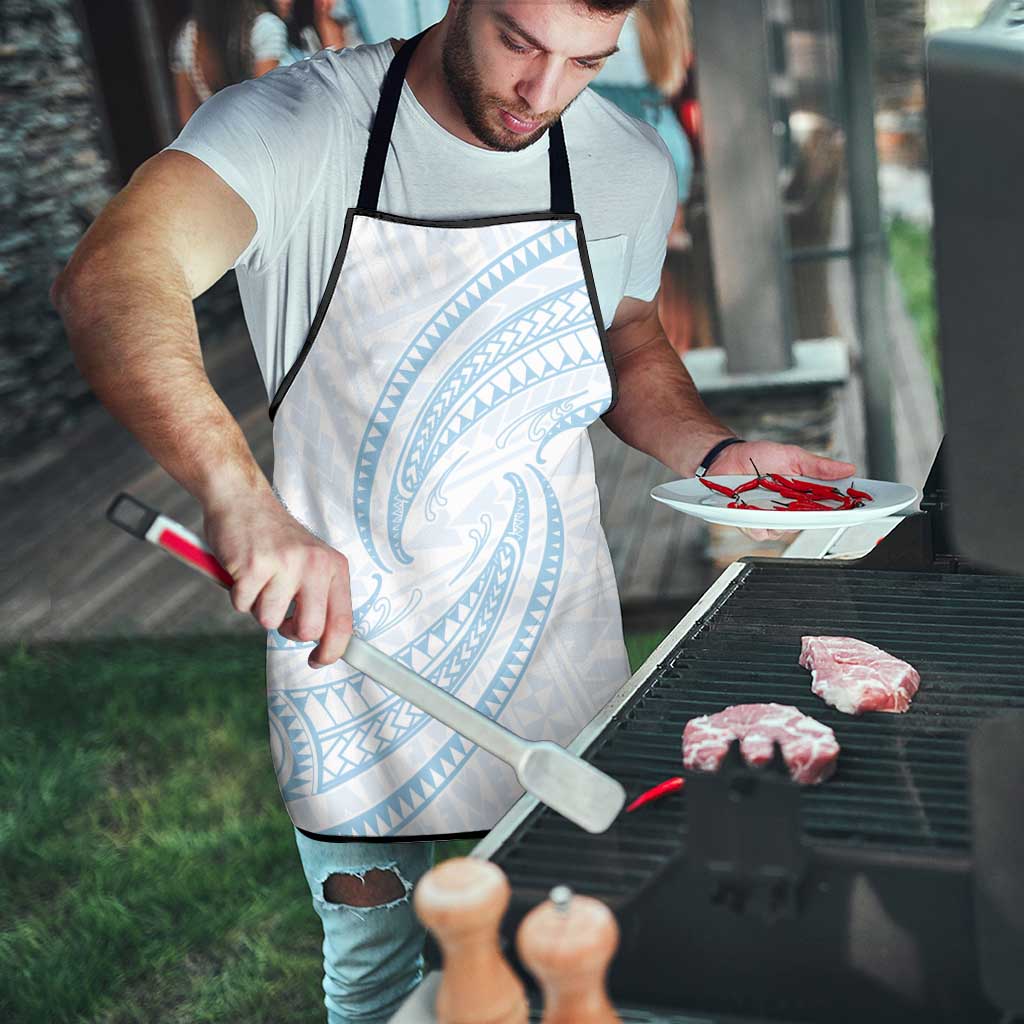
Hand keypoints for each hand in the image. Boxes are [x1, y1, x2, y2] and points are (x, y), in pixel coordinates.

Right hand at [203, 488, 352, 667]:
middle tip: (280, 613)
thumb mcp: (311, 561)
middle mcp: (315, 565)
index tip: (318, 660)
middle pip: (308, 630)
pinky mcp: (254, 566)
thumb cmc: (275, 538)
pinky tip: (242, 571)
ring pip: (269, 621)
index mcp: (334, 567)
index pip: (343, 622)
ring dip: (258, 607)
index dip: (332, 650)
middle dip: (289, 631)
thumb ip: (319, 596)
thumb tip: (326, 642)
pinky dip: (238, 595)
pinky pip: (242, 606)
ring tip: (259, 579)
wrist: (242, 499)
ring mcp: (285, 564)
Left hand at [709, 440, 856, 542]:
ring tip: (775, 504)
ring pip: (784, 531)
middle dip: (812, 517)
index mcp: (803, 495)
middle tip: (812, 506)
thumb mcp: (792, 456)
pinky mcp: (750, 523)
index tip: (857, 508)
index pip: (828, 507)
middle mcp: (789, 510)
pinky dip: (758, 524)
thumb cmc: (758, 456)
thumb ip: (818, 466)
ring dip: (781, 519)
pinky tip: (755, 512)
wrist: (726, 457)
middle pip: (808, 523)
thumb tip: (848, 468)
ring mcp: (769, 518)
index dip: (843, 510)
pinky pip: (759, 532)